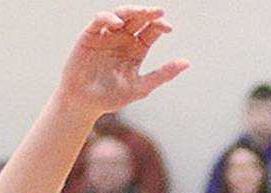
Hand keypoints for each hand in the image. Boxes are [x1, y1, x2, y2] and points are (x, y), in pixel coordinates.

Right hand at [54, 8, 187, 120]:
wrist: (84, 105)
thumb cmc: (110, 97)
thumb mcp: (141, 87)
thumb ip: (163, 74)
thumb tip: (187, 63)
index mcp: (136, 49)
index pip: (151, 30)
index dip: (160, 25)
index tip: (168, 28)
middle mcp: (122, 38)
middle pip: (138, 19)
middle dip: (148, 13)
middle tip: (159, 13)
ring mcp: (107, 35)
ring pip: (121, 14)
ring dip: (131, 11)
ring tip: (141, 13)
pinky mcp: (90, 35)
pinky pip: (100, 20)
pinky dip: (108, 18)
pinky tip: (118, 23)